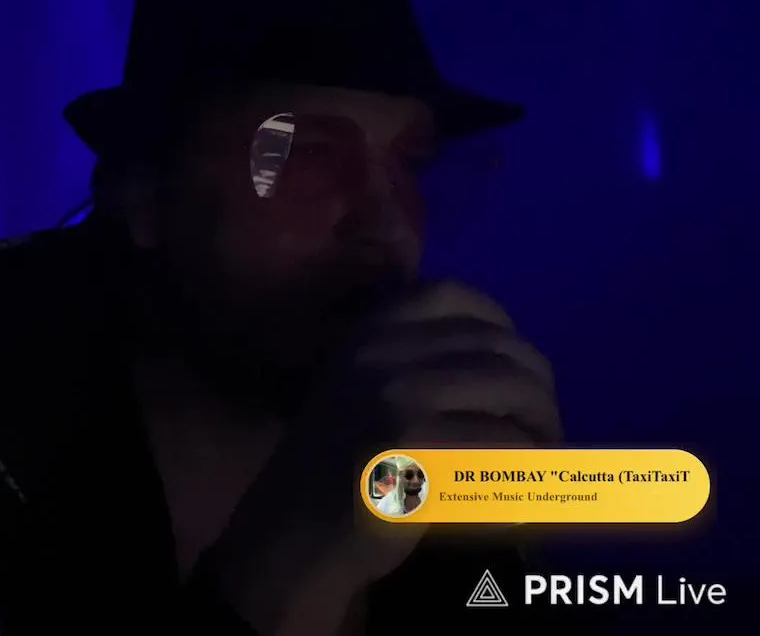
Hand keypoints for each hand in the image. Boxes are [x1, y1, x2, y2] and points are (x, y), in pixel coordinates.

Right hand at [204, 281, 561, 634]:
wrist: (292, 539)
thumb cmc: (333, 471)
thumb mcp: (357, 390)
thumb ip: (412, 362)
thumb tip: (509, 356)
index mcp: (366, 332)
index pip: (455, 296)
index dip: (502, 330)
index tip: (514, 373)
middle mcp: (380, 351)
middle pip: (498, 346)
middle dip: (536, 391)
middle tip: (544, 432)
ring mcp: (396, 395)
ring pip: (512, 390)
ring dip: (541, 429)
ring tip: (539, 462)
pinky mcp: (417, 446)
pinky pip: (504, 445)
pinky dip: (524, 472)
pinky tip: (514, 495)